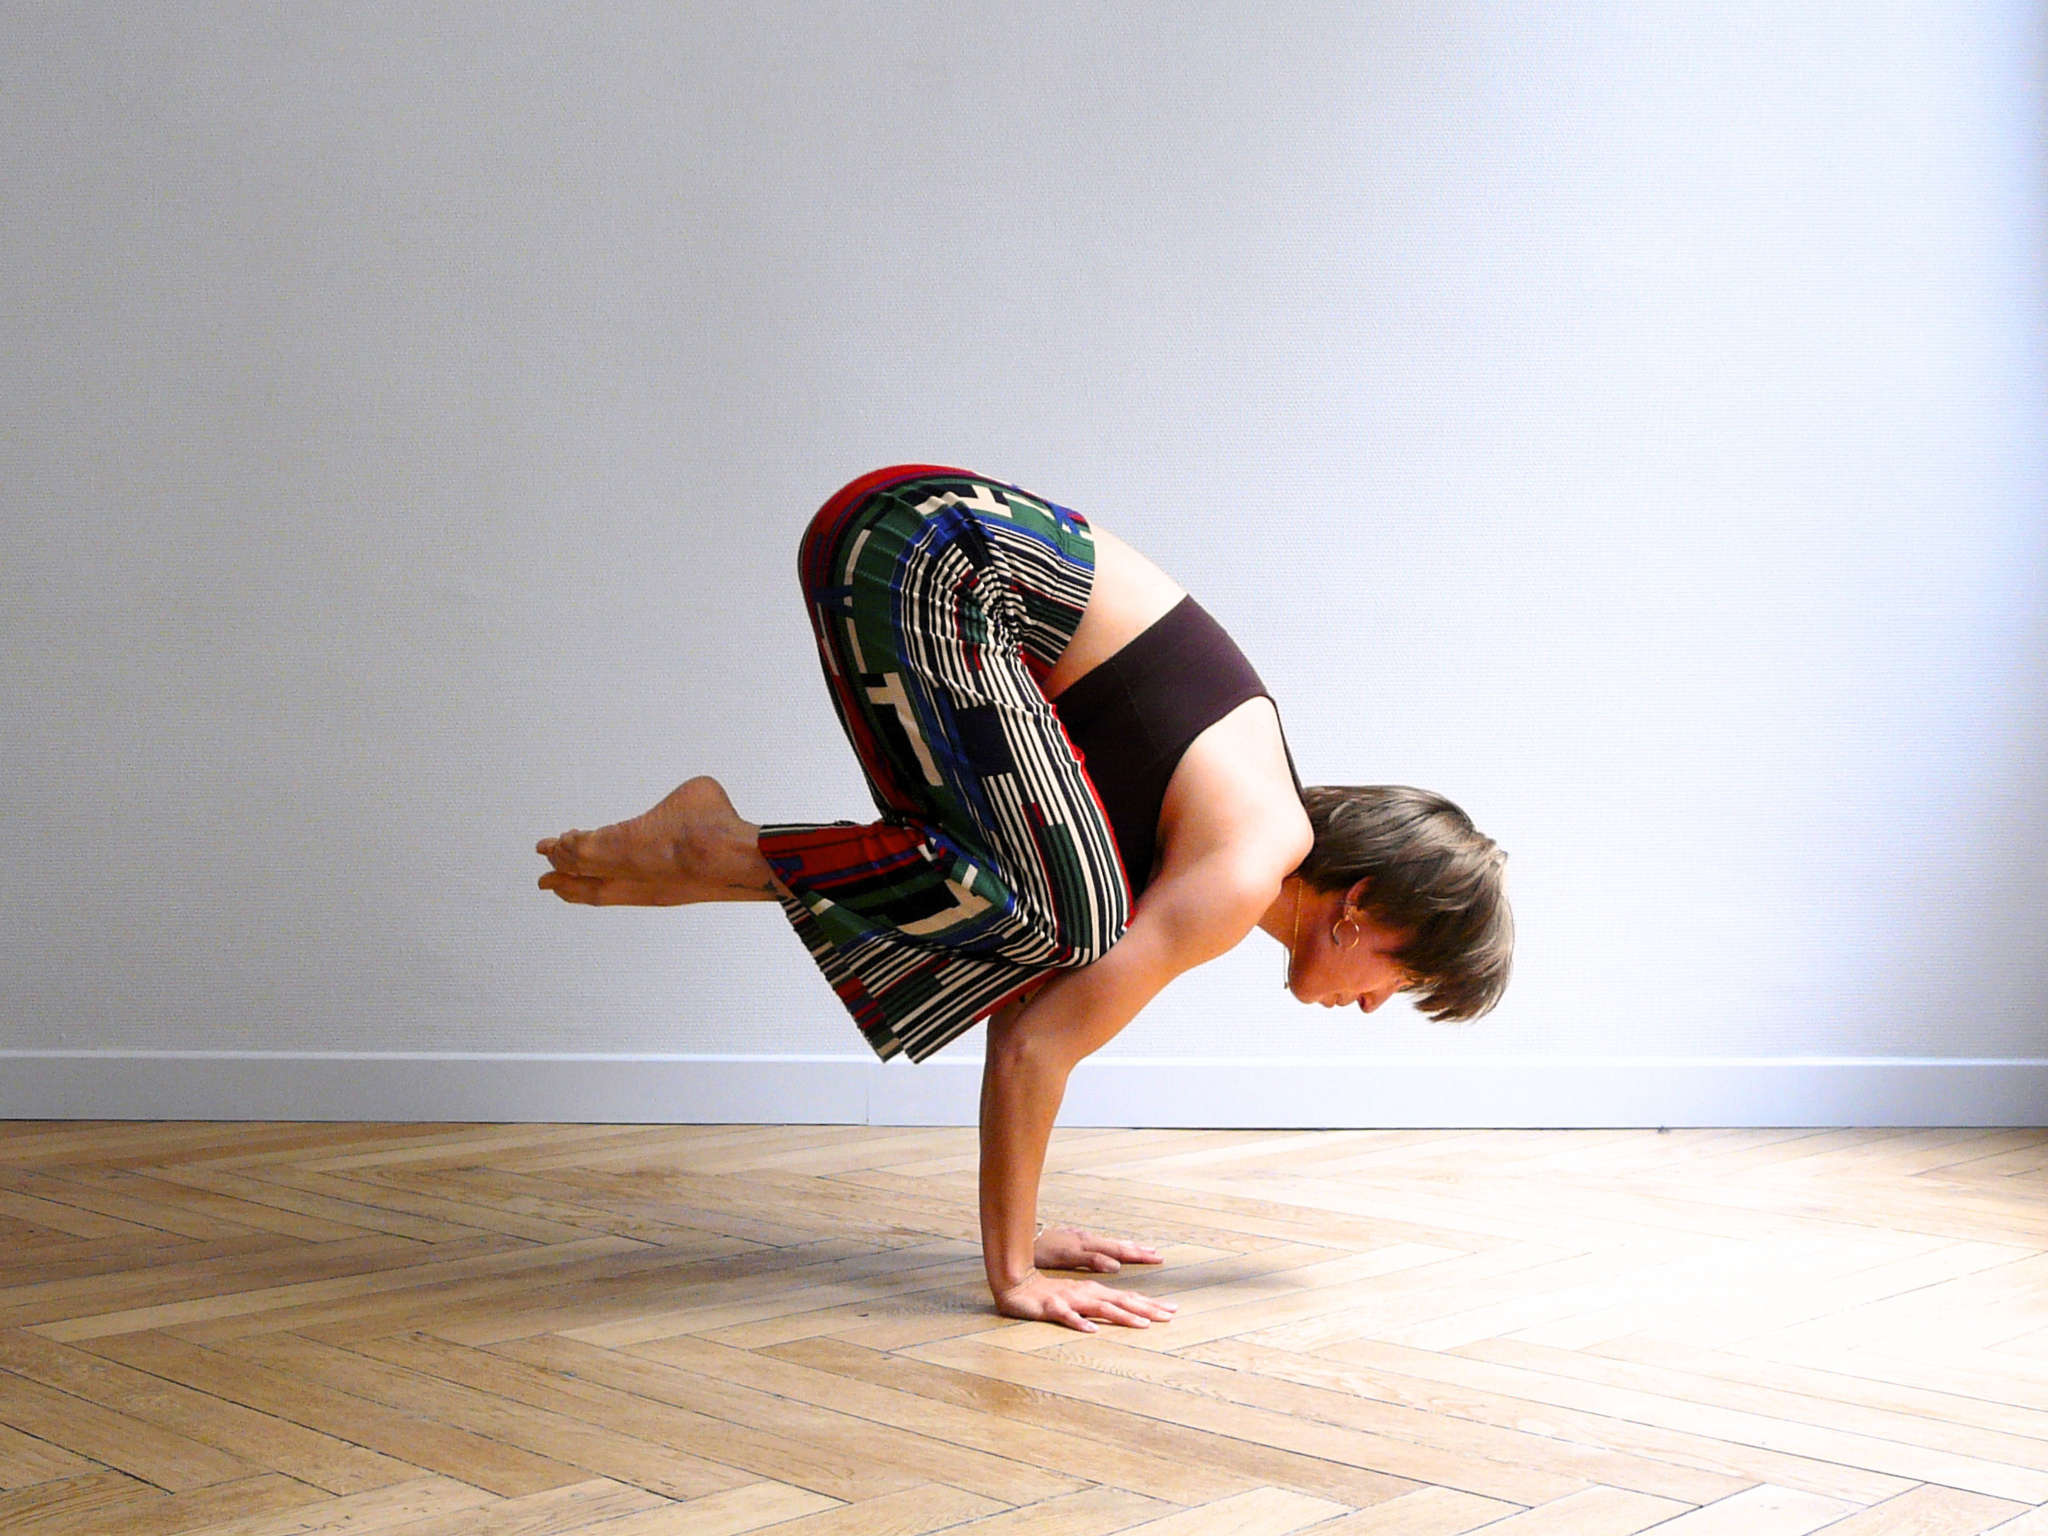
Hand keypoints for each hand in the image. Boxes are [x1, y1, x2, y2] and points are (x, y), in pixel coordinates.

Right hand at [993, 1270, 1177, 1331]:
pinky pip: (1068, 1316)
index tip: (1173, 1311)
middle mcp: (1087, 1293)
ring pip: (1101, 1308)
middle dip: (1147, 1308)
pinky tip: (1092, 1330)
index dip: (1151, 1304)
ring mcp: (1071, 1300)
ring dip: (1123, 1316)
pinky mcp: (1053, 1307)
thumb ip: (1099, 1305)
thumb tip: (1123, 1315)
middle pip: (1122, 1301)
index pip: (1128, 1298)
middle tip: (1170, 1316)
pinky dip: (1080, 1322)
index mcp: (1095, 1292)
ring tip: (1142, 1324)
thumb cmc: (1049, 1294)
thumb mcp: (1078, 1299)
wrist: (1017, 1285)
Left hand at [1033, 1226, 1161, 1274]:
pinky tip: (1114, 1251)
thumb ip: (1092, 1259)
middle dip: (1139, 1251)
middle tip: (1158, 1255)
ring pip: (1110, 1244)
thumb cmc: (1043, 1252)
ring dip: (1128, 1248)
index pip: (1120, 1250)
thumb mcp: (1067, 1257)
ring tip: (1144, 1250)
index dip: (1138, 1255)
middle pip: (1119, 1246)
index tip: (1157, 1257)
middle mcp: (1089, 1240)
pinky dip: (1113, 1248)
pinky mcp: (1075, 1241)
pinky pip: (1100, 1244)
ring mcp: (1082, 1240)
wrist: (1022, 1241)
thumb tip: (1117, 1265)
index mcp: (1090, 1245)